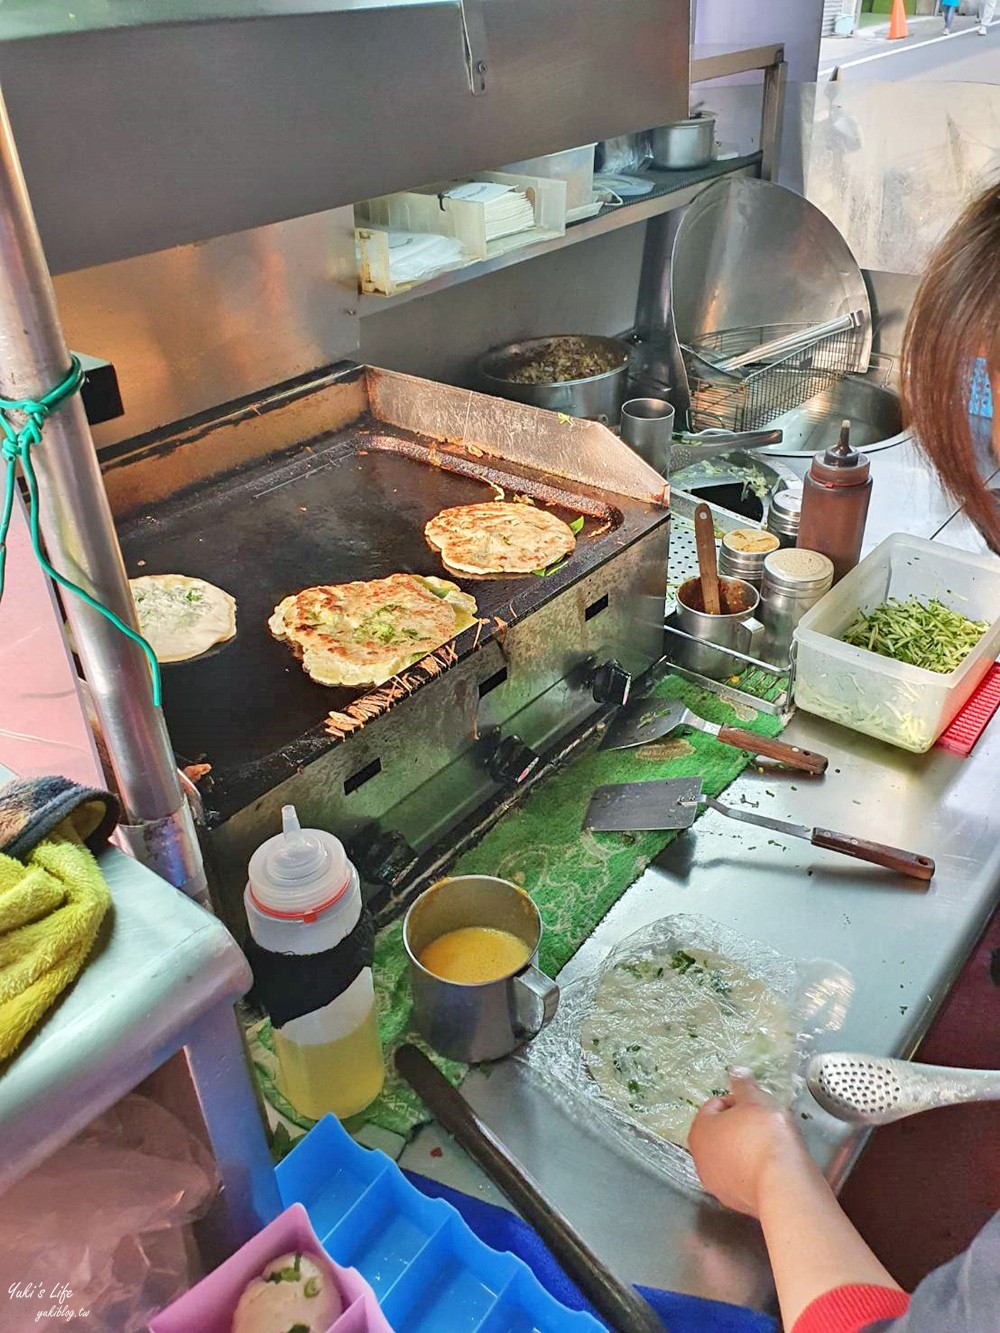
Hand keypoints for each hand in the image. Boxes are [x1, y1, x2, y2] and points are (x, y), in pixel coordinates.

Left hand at [688, 1070, 814, 1216]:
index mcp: (699, 1131)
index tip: (756, 1104)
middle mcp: (701, 1160)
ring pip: (731, 1157)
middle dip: (740, 1126)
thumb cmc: (765, 1135)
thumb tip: (736, 1072)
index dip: (737, 1101)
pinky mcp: (736, 1203)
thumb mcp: (756, 1100)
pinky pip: (743, 1178)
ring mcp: (717, 1185)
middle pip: (720, 1133)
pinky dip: (754, 1171)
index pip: (714, 1106)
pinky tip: (771, 1166)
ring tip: (770, 1144)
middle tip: (763, 1122)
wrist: (783, 1184)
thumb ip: (743, 1085)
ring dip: (745, 1149)